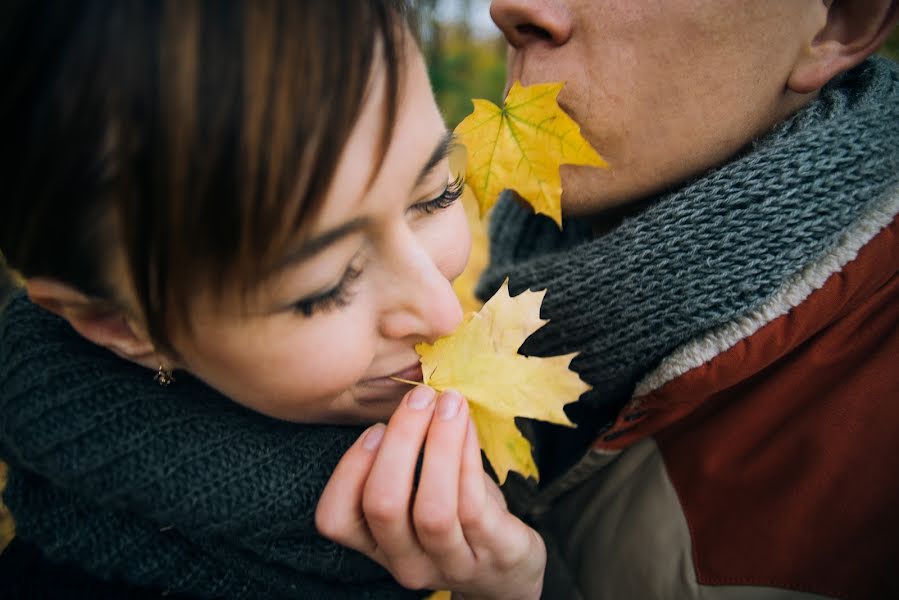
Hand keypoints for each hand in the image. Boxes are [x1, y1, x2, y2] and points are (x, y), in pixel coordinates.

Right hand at [315, 386, 545, 599]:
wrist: (510, 572)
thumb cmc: (457, 516)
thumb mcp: (420, 493)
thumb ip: (405, 456)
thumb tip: (407, 390)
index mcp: (377, 545)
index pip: (335, 518)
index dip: (349, 469)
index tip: (375, 428)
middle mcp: (406, 561)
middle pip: (383, 506)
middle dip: (400, 441)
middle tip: (420, 397)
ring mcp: (451, 563)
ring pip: (432, 509)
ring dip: (438, 445)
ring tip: (449, 403)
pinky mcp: (494, 554)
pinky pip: (474, 504)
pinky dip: (467, 457)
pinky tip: (468, 425)